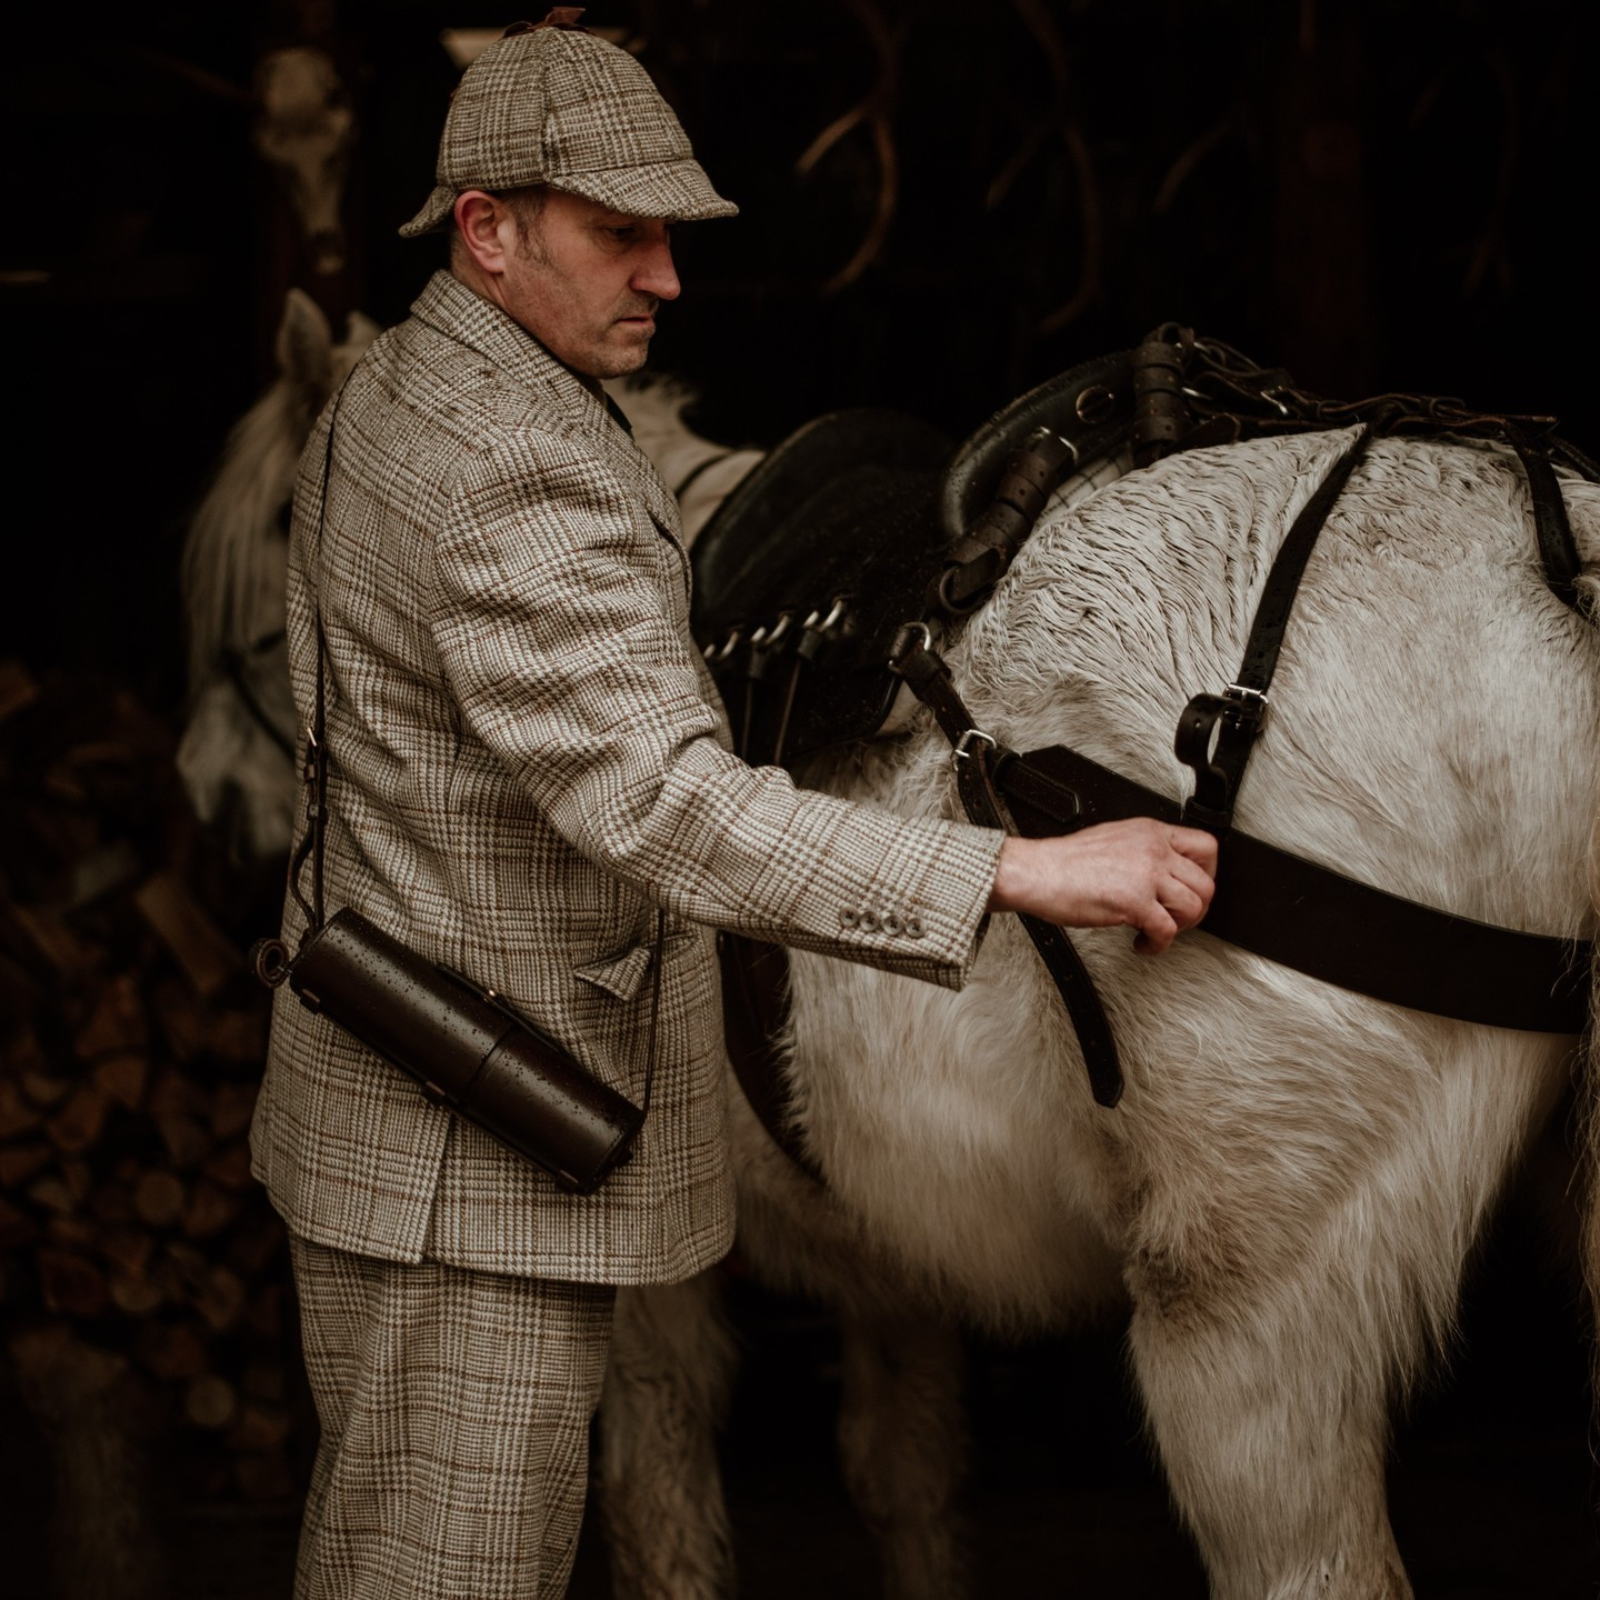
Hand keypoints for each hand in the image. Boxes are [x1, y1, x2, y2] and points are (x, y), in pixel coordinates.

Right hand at [987, 819, 1217, 954]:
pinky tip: (1142, 943)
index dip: (1207, 873)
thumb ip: (1144, 851)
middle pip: (1205, 883)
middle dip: (1196, 908)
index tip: (1195, 889)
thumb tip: (1164, 873)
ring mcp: (1146, 875)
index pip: (1206, 847)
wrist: (1037, 872)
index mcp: (1150, 832)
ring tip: (1158, 932)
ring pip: (1193, 907)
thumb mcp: (1114, 839)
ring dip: (1180, 927)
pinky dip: (1158, 945)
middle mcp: (1153, 850)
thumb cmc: (1064, 862)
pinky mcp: (1135, 902)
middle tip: (1178, 919)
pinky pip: (1167, 930)